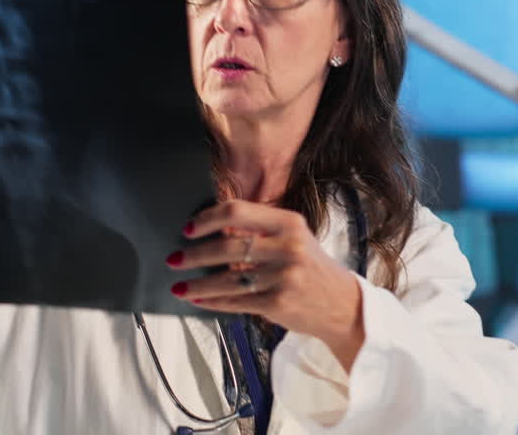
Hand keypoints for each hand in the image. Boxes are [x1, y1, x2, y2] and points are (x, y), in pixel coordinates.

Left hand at [168, 199, 365, 369]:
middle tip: (174, 258)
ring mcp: (283, 277)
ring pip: (227, 279)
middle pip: (227, 246)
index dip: (208, 219)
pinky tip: (197, 299)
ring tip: (178, 285)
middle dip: (194, 254)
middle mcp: (288, 247)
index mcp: (289, 223)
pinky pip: (235, 301)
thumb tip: (214, 229)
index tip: (189, 228)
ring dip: (197, 283)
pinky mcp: (278, 303)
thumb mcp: (294, 239)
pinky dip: (212, 301)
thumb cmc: (312, 268)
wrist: (343, 305)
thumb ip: (260, 231)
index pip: (238, 212)